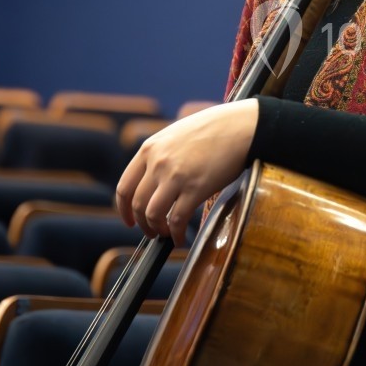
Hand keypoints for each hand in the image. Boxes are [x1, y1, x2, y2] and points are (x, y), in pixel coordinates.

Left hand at [116, 101, 259, 246]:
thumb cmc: (214, 129)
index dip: (124, 209)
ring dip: (157, 230)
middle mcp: (158, 163)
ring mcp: (175, 176)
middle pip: (138, 204)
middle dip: (143, 224)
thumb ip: (161, 154)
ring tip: (166, 234)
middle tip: (151, 231)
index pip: (125, 186)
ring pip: (153, 214)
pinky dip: (176, 234)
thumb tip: (155, 180)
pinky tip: (181, 238)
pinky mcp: (195, 189)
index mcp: (150, 149)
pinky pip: (176, 220)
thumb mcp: (176, 135)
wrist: (240, 127)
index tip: (130, 220)